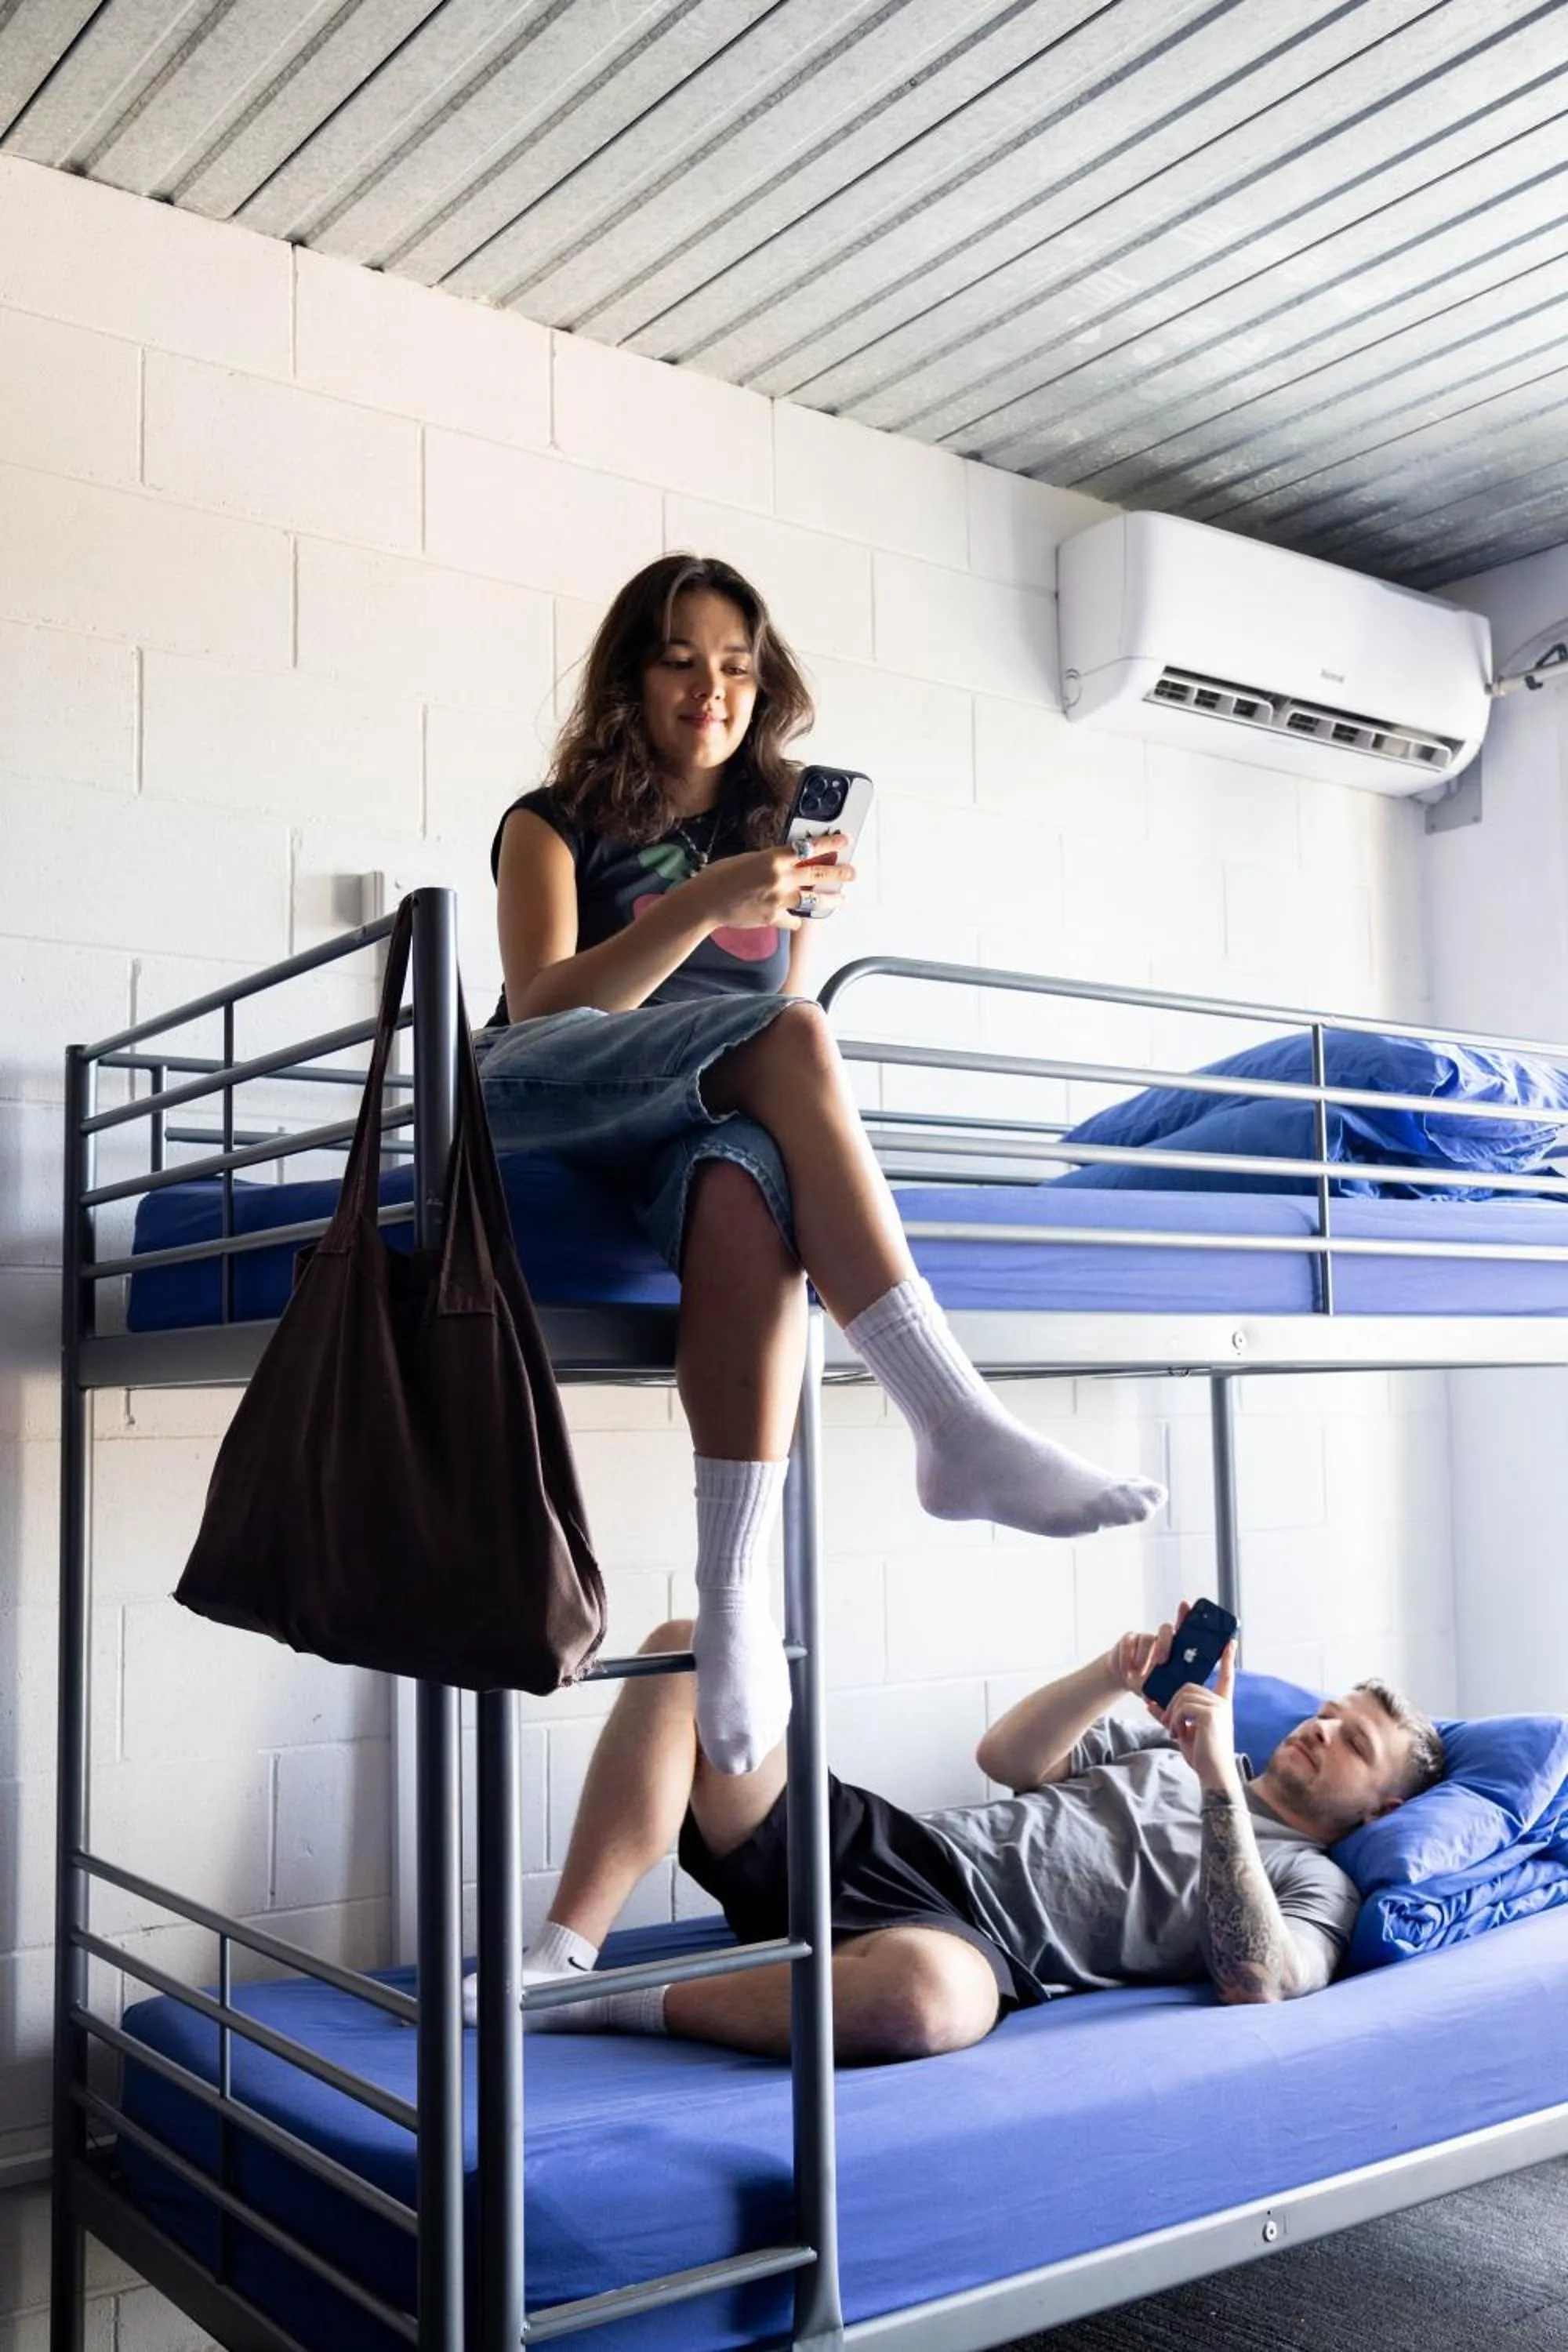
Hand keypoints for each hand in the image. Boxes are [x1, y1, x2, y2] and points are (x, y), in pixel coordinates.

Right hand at [690, 838, 855, 931]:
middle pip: (818, 874)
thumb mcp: (747, 859)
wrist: (705, 903)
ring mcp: (778, 900)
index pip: (809, 848)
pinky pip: (794, 921)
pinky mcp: (773, 918)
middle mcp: (780, 878)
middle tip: (853, 872)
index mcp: (773, 858)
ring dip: (830, 900)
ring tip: (841, 899)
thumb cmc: (719, 877)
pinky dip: (795, 920)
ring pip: (813, 901)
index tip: (844, 840)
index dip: (829, 844)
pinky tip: (797, 921)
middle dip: (839, 873)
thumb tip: (787, 864)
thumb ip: (770, 862)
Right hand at [1105, 1598, 1188, 1696]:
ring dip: (1143, 1658)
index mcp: (1174, 1648)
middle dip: (1165, 1643)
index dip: (1186, 1616)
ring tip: (1139, 1674)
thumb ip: (1173, 1687)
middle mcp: (1160, 1639)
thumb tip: (1181, 1695)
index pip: (1183, 1629)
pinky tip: (1127, 1672)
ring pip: (1146, 1639)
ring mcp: (1143, 1638)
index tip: (1185, 1605)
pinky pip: (1128, 1644)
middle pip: (1165, 1630)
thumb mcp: (1164, 1686)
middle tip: (1161, 1662)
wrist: (1125, 1678)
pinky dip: (1127, 1659)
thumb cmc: (1150, 1682)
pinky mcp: (1127, 1640)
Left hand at [1159, 1639, 1240, 1794]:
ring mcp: (1218, 1707)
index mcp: (1221, 1705)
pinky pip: (1183, 1706)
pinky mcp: (1211, 1714)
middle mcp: (1222, 1703)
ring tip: (1174, 1731)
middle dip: (1173, 1704)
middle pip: (1188, 1687)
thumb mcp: (1183, 1731)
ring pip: (1183, 1695)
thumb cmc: (1202, 1755)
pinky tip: (1178, 1733)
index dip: (1227, 1659)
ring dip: (1172, 1713)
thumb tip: (1150, 1703)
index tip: (1230, 1642)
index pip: (1226, 1677)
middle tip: (1170, 1724)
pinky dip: (1174, 1719)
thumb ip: (1170, 1715)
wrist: (1214, 1774)